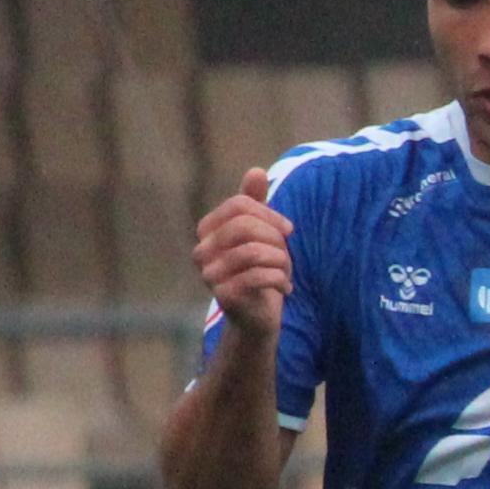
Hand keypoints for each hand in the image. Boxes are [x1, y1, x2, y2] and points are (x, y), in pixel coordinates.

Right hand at [192, 168, 291, 343]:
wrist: (257, 317)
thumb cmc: (259, 270)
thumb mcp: (260, 234)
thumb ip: (256, 204)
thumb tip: (257, 171)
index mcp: (207, 230)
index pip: (239, 204)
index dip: (270, 213)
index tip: (288, 230)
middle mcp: (201, 251)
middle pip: (245, 226)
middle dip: (275, 238)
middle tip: (287, 255)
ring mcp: (209, 274)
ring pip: (254, 251)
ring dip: (281, 261)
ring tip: (286, 273)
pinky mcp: (223, 296)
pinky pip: (259, 276)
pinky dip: (281, 280)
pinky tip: (286, 288)